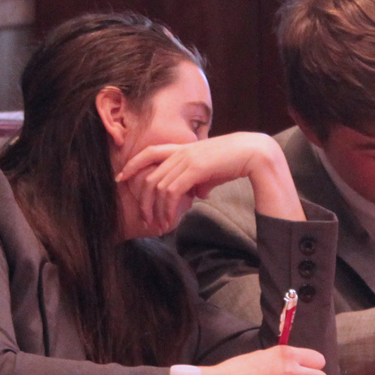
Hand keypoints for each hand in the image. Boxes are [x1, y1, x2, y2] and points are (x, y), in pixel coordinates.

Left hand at [117, 132, 292, 232]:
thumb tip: (197, 194)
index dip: (133, 165)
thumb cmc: (235, 161)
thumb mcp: (212, 172)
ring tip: (159, 225)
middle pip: (149, 176)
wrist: (253, 153)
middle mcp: (180, 152)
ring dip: (156, 210)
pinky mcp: (194, 168)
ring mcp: (186, 159)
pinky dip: (167, 208)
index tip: (121, 178)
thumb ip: (200, 181)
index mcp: (182, 148)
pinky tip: (170, 220)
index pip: (149, 153)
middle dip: (142, 200)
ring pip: (158, 187)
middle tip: (144, 219)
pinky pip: (171, 192)